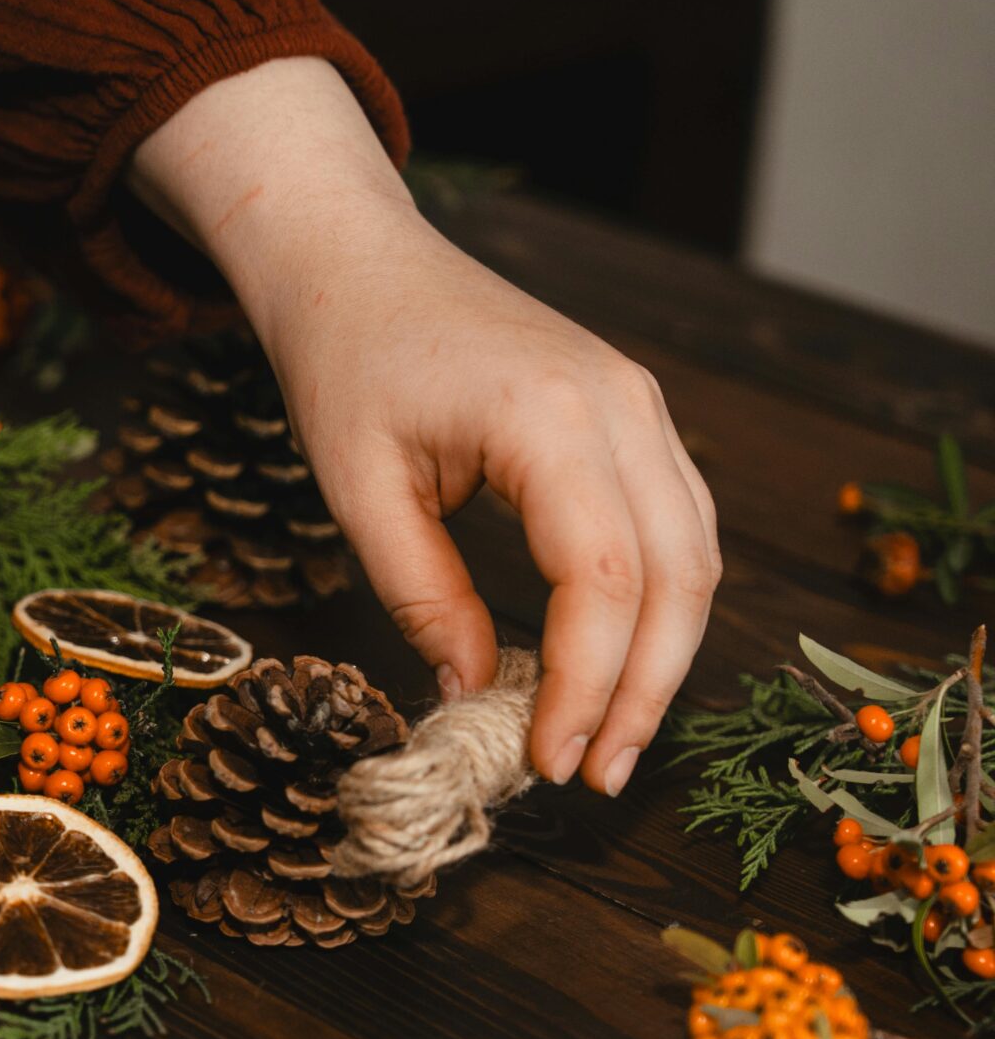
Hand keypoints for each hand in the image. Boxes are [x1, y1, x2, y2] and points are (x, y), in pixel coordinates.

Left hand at [128, 59, 719, 792]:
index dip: (586, 686)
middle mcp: (621, 406)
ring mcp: (639, 404)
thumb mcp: (358, 488)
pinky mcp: (632, 414)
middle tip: (593, 776)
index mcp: (549, 418)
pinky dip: (658, 603)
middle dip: (643, 691)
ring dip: (663, 656)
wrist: (356, 262)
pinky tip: (615, 665)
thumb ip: (419, 594)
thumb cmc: (344, 360)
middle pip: (677, 577)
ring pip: (695, 553)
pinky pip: (675, 522)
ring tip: (608, 743)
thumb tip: (470, 693)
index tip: (545, 760)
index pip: (604, 581)